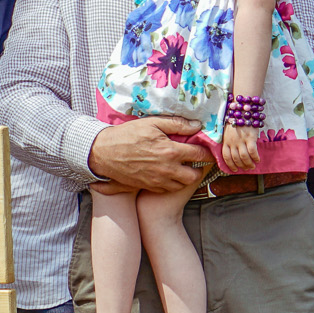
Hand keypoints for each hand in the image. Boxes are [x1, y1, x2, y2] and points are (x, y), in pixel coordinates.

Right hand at [90, 117, 205, 193]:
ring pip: (182, 184)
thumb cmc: (127, 135)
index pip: (199, 154)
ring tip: (182, 167)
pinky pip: (168, 189)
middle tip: (195, 161)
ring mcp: (158, 180)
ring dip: (185, 177)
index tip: (209, 150)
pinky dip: (172, 183)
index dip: (207, 152)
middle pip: (194, 175)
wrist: (104, 153)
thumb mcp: (152, 123)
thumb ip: (177, 124)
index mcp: (171, 151)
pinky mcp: (149, 186)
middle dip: (198, 169)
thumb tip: (197, 125)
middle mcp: (167, 169)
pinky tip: (168, 173)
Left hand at [219, 124, 260, 172]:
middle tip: (247, 168)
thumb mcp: (228, 131)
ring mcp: (241, 140)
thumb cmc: (236, 120)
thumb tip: (235, 151)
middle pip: (236, 159)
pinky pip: (252, 151)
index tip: (234, 170)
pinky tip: (257, 159)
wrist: (242, 110)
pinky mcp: (250, 138)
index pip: (226, 157)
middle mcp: (232, 142)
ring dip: (248, 164)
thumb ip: (230, 141)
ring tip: (252, 166)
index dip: (230, 165)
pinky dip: (255, 157)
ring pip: (244, 157)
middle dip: (241, 166)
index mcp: (226, 141)